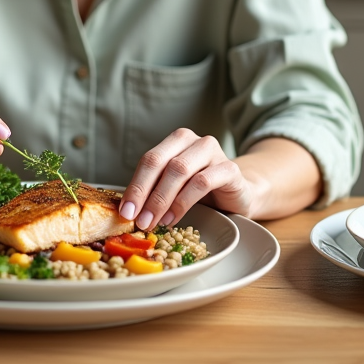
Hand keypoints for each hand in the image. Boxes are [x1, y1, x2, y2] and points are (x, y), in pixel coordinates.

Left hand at [118, 129, 258, 230]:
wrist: (239, 196)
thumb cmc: (202, 192)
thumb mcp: (174, 188)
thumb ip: (154, 191)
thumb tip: (127, 211)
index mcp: (176, 141)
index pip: (149, 160)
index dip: (135, 186)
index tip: (125, 212)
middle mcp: (194, 141)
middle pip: (161, 162)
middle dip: (145, 193)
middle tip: (137, 219)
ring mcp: (213, 151)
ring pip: (180, 170)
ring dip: (162, 200)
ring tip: (154, 222)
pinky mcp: (230, 168)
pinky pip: (203, 182)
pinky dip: (184, 202)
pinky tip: (174, 218)